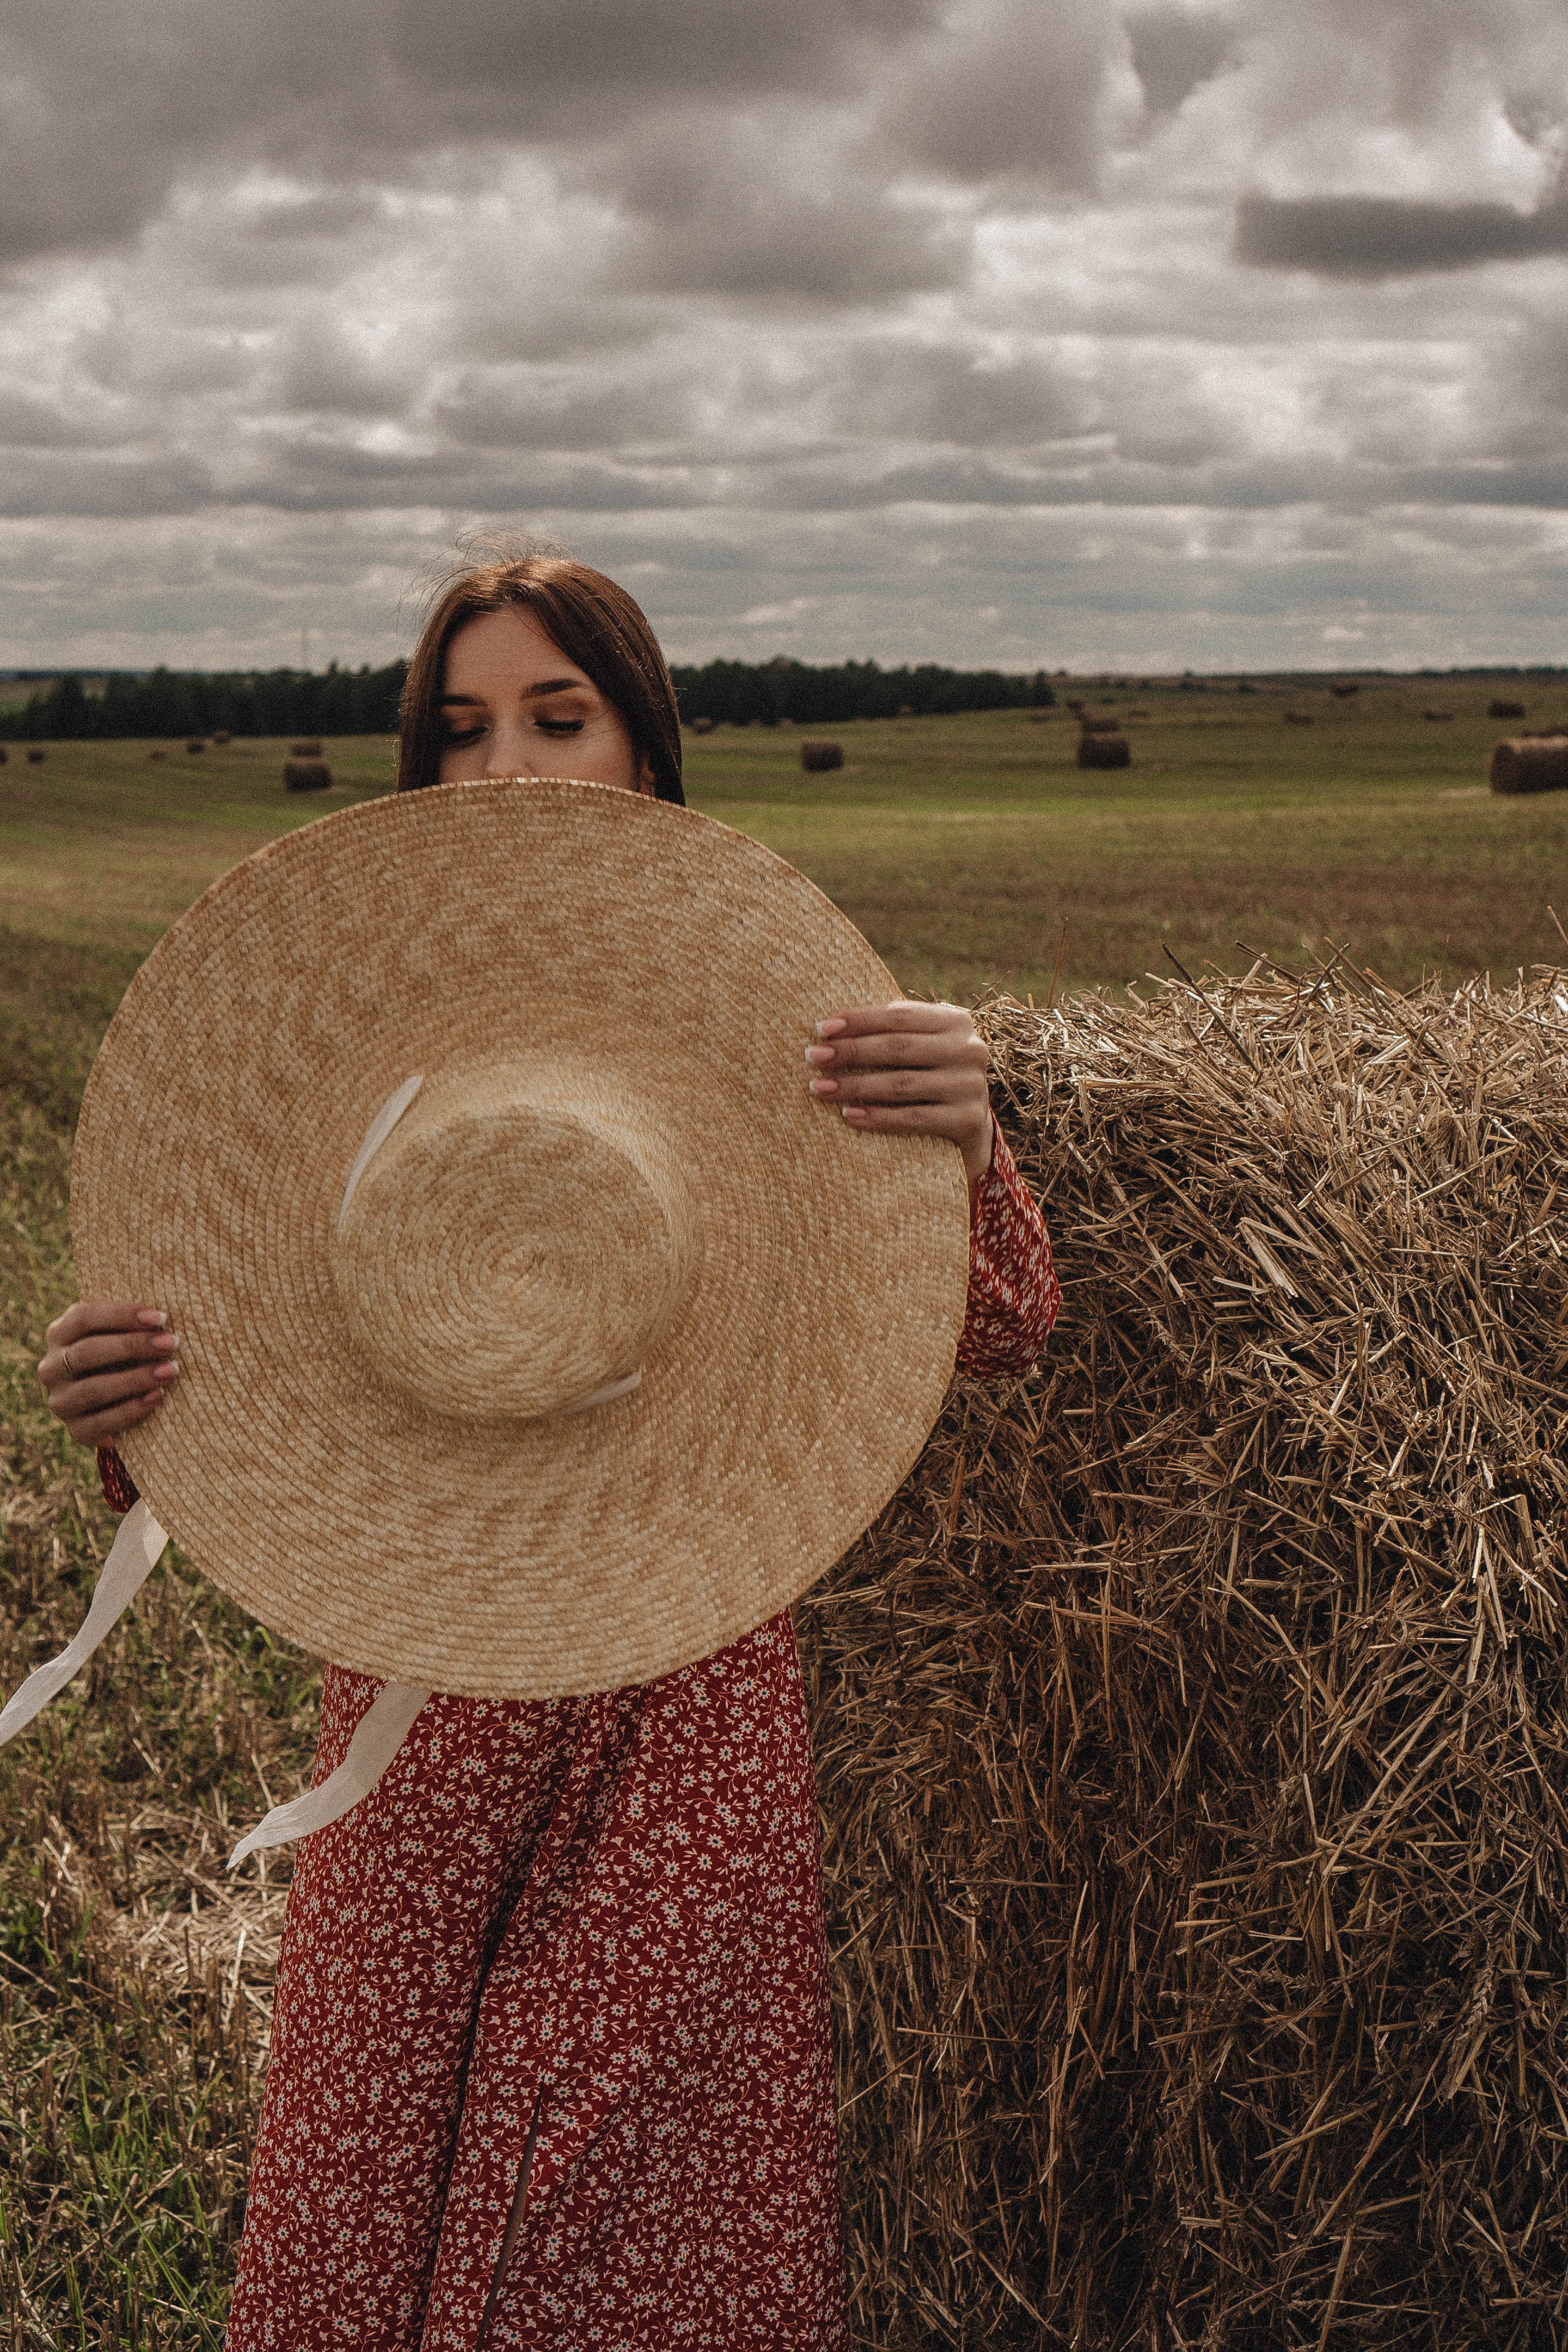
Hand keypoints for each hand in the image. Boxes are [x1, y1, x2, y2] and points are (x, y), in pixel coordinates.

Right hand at [38, 1301, 179, 1446]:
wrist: (113, 1405)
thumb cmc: (123, 1357)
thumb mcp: (119, 1335)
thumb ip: (130, 1325)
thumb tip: (162, 1319)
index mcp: (59, 1334)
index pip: (83, 1317)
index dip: (122, 1315)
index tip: (160, 1318)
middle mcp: (51, 1368)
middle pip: (87, 1352)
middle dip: (132, 1346)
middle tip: (170, 1344)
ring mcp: (60, 1401)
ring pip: (92, 1389)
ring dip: (135, 1379)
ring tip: (169, 1371)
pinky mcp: (75, 1430)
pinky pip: (100, 1423)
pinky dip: (130, 1410)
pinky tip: (155, 1397)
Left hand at [806, 1001, 994, 1185]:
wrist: (970, 1123)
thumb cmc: (931, 1074)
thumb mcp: (923, 1046)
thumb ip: (895, 1030)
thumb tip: (832, 1026)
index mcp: (956, 1021)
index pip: (899, 1016)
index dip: (859, 1021)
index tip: (821, 1028)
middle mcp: (969, 1049)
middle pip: (898, 1047)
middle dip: (851, 1051)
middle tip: (813, 1057)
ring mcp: (970, 1085)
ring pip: (901, 1084)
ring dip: (855, 1086)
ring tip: (820, 1088)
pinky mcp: (967, 1120)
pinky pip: (913, 1119)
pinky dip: (878, 1117)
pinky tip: (849, 1115)